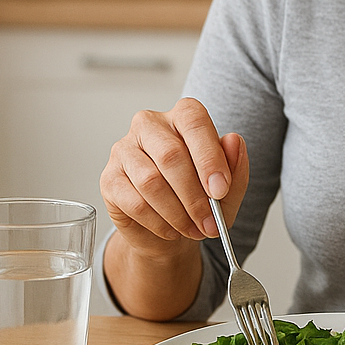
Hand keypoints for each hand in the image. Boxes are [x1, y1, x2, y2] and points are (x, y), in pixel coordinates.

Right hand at [100, 97, 248, 260]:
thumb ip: (235, 164)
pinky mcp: (109, 178)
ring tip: (194, 229)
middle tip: (209, 221)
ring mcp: (124, 150)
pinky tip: (172, 230)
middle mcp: (150, 124)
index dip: (209, 157)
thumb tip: (234, 141)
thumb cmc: (201, 196)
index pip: (194, 121)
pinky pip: (134, 202)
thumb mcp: (228, 186)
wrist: (171, 227)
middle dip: (194, 195)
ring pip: (151, 181)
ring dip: (177, 213)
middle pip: (171, 155)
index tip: (221, 190)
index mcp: (183, 115)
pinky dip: (158, 222)